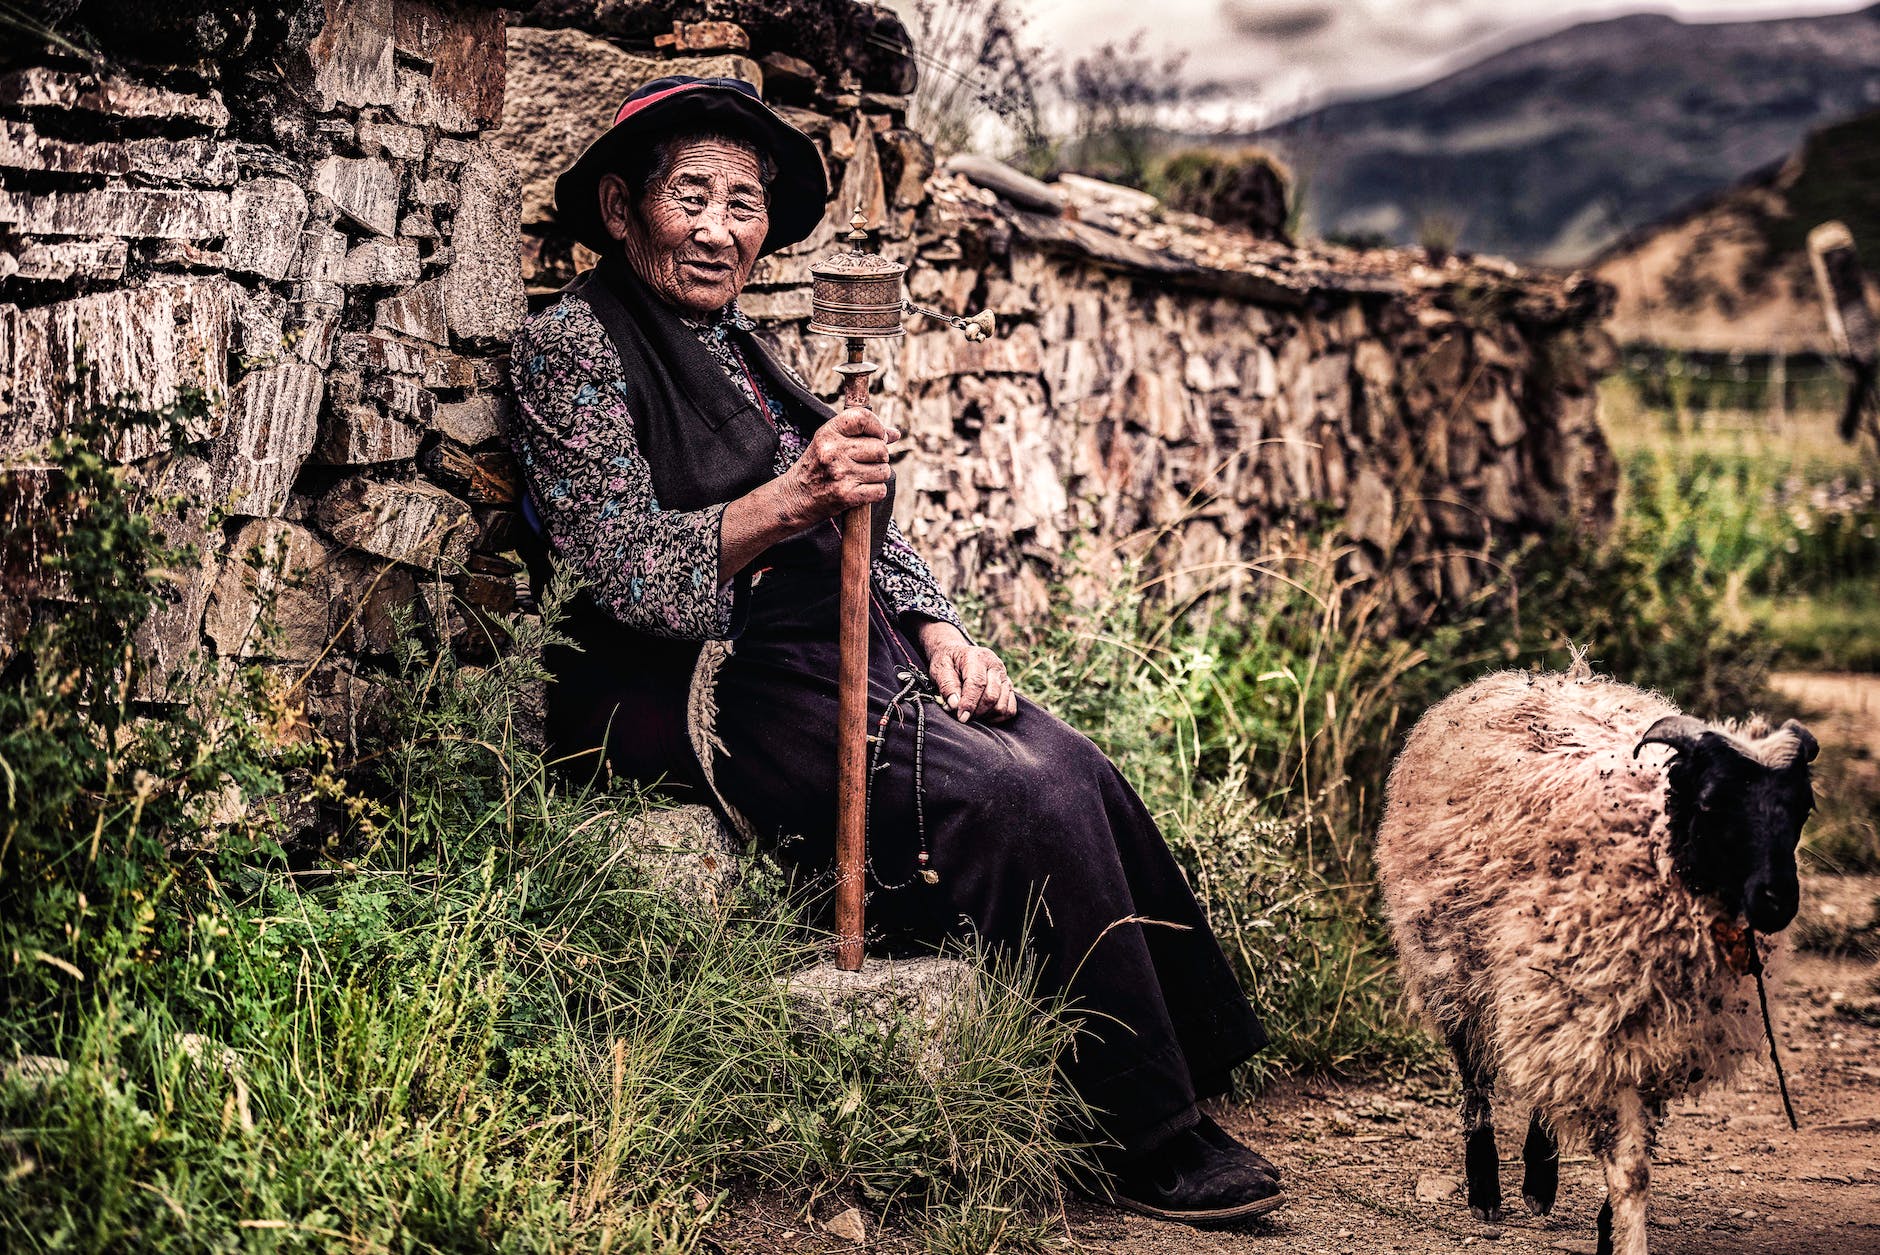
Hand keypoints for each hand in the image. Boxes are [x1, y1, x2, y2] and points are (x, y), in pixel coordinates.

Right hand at [774, 405, 898, 528]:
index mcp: (828, 433)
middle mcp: (833, 451)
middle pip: (881, 448)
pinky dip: (875, 492)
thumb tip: (894, 434)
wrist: (794, 498)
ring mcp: (840, 474)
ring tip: (860, 477)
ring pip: (884, 471)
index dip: (877, 427)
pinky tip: (860, 490)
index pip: (864, 418)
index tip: (876, 436)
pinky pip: (880, 490)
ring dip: (878, 475)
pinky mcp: (847, 495)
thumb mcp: (830, 442)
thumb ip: (862, 434)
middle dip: (879, 457)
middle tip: (865, 462)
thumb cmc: (816, 467)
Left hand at [919, 622, 1017, 722]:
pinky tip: (983, 714)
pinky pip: (1010, 709)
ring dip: (986, 715)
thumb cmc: (948, 663)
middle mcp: (995, 665)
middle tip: (962, 715)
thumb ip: (946, 685)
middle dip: (976, 712)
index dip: (969, 703)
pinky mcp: (1009, 687)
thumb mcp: (939, 669)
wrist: (958, 655)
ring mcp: (1005, 677)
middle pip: (992, 696)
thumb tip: (954, 705)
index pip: (977, 683)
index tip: (961, 717)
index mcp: (977, 657)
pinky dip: (997, 717)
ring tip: (972, 713)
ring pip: (1002, 705)